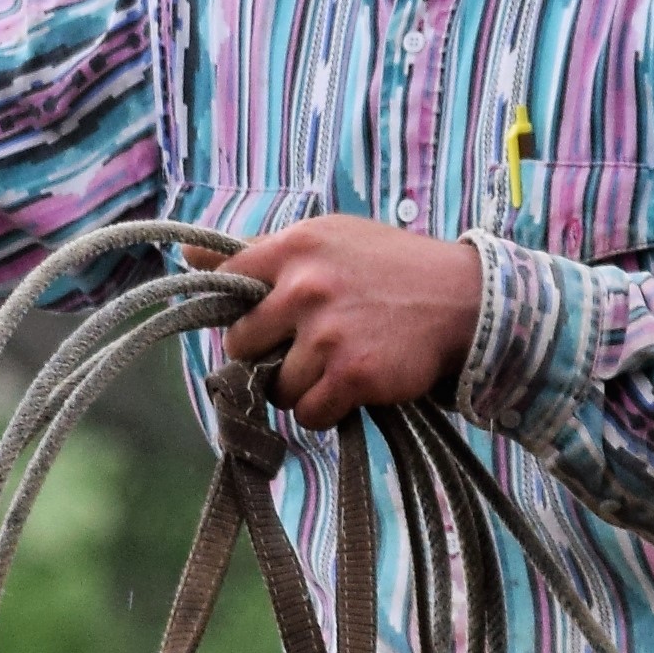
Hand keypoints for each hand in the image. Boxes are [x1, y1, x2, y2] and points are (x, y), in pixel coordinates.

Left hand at [218, 213, 482, 425]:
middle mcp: (305, 287)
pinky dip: (326, 410)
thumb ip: (263, 251)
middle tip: (304, 349)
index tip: (263, 321)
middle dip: (267, 355)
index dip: (242, 311)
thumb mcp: (329, 239)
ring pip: (277, 386)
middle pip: (243, 344)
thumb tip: (189, 255)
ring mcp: (327, 333)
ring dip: (302, 386)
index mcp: (296, 248)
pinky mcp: (351, 374)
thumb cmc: (391, 268)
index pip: (228, 282)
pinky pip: (309, 413)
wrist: (464, 301)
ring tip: (337, 366)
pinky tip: (351, 388)